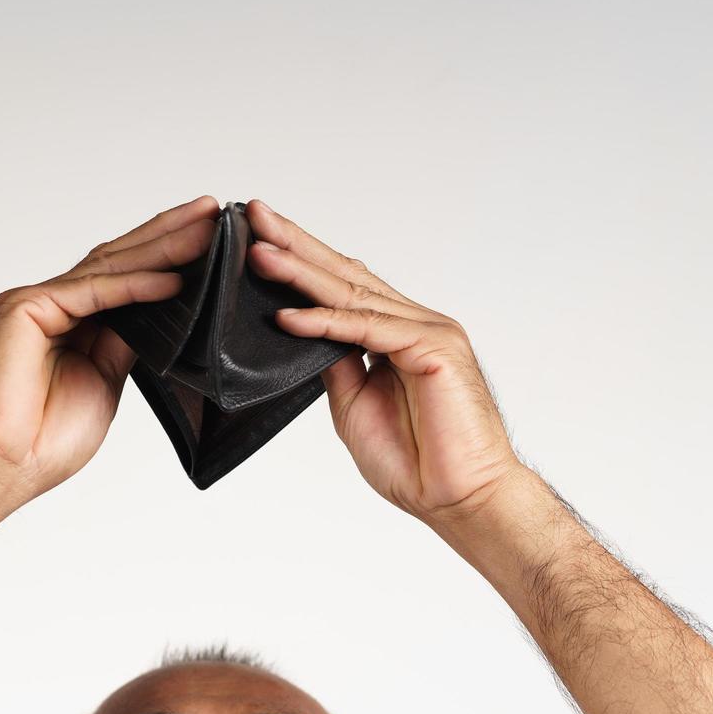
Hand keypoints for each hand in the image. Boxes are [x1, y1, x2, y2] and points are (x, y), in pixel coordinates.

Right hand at [0, 194, 219, 509]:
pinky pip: (93, 292)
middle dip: (170, 236)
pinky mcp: (26, 308)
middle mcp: (49, 304)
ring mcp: (36, 302)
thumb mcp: (104, 382)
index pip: (124, 279)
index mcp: (66, 323)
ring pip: (110, 267)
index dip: (166, 258)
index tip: (208, 241)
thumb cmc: (41, 442)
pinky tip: (172, 279)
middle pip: (119, 260)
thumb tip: (161, 310)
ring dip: (161, 247)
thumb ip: (126, 343)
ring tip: (205, 229)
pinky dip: (135, 286)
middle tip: (213, 211)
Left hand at [244, 199, 526, 523]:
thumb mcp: (354, 404)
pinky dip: (325, 323)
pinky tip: (287, 315)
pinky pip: (368, 330)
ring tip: (258, 252)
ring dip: (301, 272)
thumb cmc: (416, 461)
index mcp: (398, 333)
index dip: (301, 259)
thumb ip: (335, 363)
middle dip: (296, 244)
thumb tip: (300, 330)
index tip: (258, 237)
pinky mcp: (435, 349)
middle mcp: (416, 322)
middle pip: (345, 275)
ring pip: (353, 294)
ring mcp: (429, 331)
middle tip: (252, 214)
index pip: (343, 285)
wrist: (461, 499)